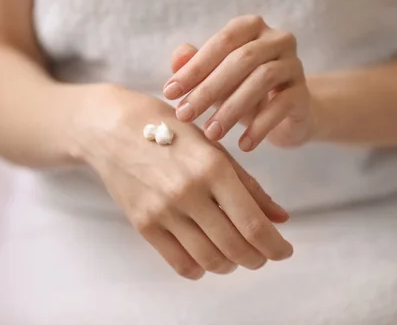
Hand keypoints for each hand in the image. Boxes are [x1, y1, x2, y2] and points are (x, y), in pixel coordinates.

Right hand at [73, 86, 292, 279]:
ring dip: (232, 265)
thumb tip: (281, 218)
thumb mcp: (214, 147)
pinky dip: (201, 268)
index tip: (284, 250)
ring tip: (236, 255)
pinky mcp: (143, 224)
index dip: (275, 246)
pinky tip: (207, 257)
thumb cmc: (169, 130)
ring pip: (210, 259)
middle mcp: (189, 192)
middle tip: (263, 255)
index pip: (253, 223)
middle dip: (258, 258)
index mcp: (213, 167)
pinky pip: (180, 263)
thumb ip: (249, 185)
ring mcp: (163, 211)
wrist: (112, 128)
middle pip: (235, 247)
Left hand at [164, 15, 311, 150]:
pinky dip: (260, 126)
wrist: (287, 114)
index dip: (194, 67)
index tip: (169, 93)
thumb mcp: (216, 79)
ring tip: (212, 133)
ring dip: (232, 109)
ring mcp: (294, 64)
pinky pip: (282, 106)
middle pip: (241, 59)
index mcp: (251, 28)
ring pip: (262, 79)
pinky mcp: (304, 92)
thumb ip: (196, 66)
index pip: (221, 42)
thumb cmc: (244, 90)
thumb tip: (176, 58)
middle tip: (185, 115)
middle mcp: (277, 39)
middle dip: (209, 89)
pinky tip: (243, 145)